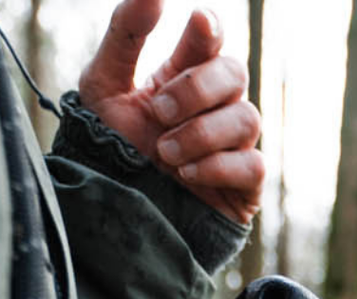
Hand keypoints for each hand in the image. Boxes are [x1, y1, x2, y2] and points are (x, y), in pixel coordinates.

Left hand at [79, 1, 265, 226]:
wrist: (114, 217)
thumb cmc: (109, 152)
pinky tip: (185, 175)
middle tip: (158, 111)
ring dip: (201, 133)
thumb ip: (125, 35)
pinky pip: (253, 164)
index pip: (210, 38)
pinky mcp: (244, 188)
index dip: (210, 29)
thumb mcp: (103, 88)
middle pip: (235, 73)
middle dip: (197, 89)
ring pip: (247, 118)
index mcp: (183, 76)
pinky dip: (217, 165)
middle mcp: (213, 107)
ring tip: (165, 154)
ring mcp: (232, 147)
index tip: (198, 24)